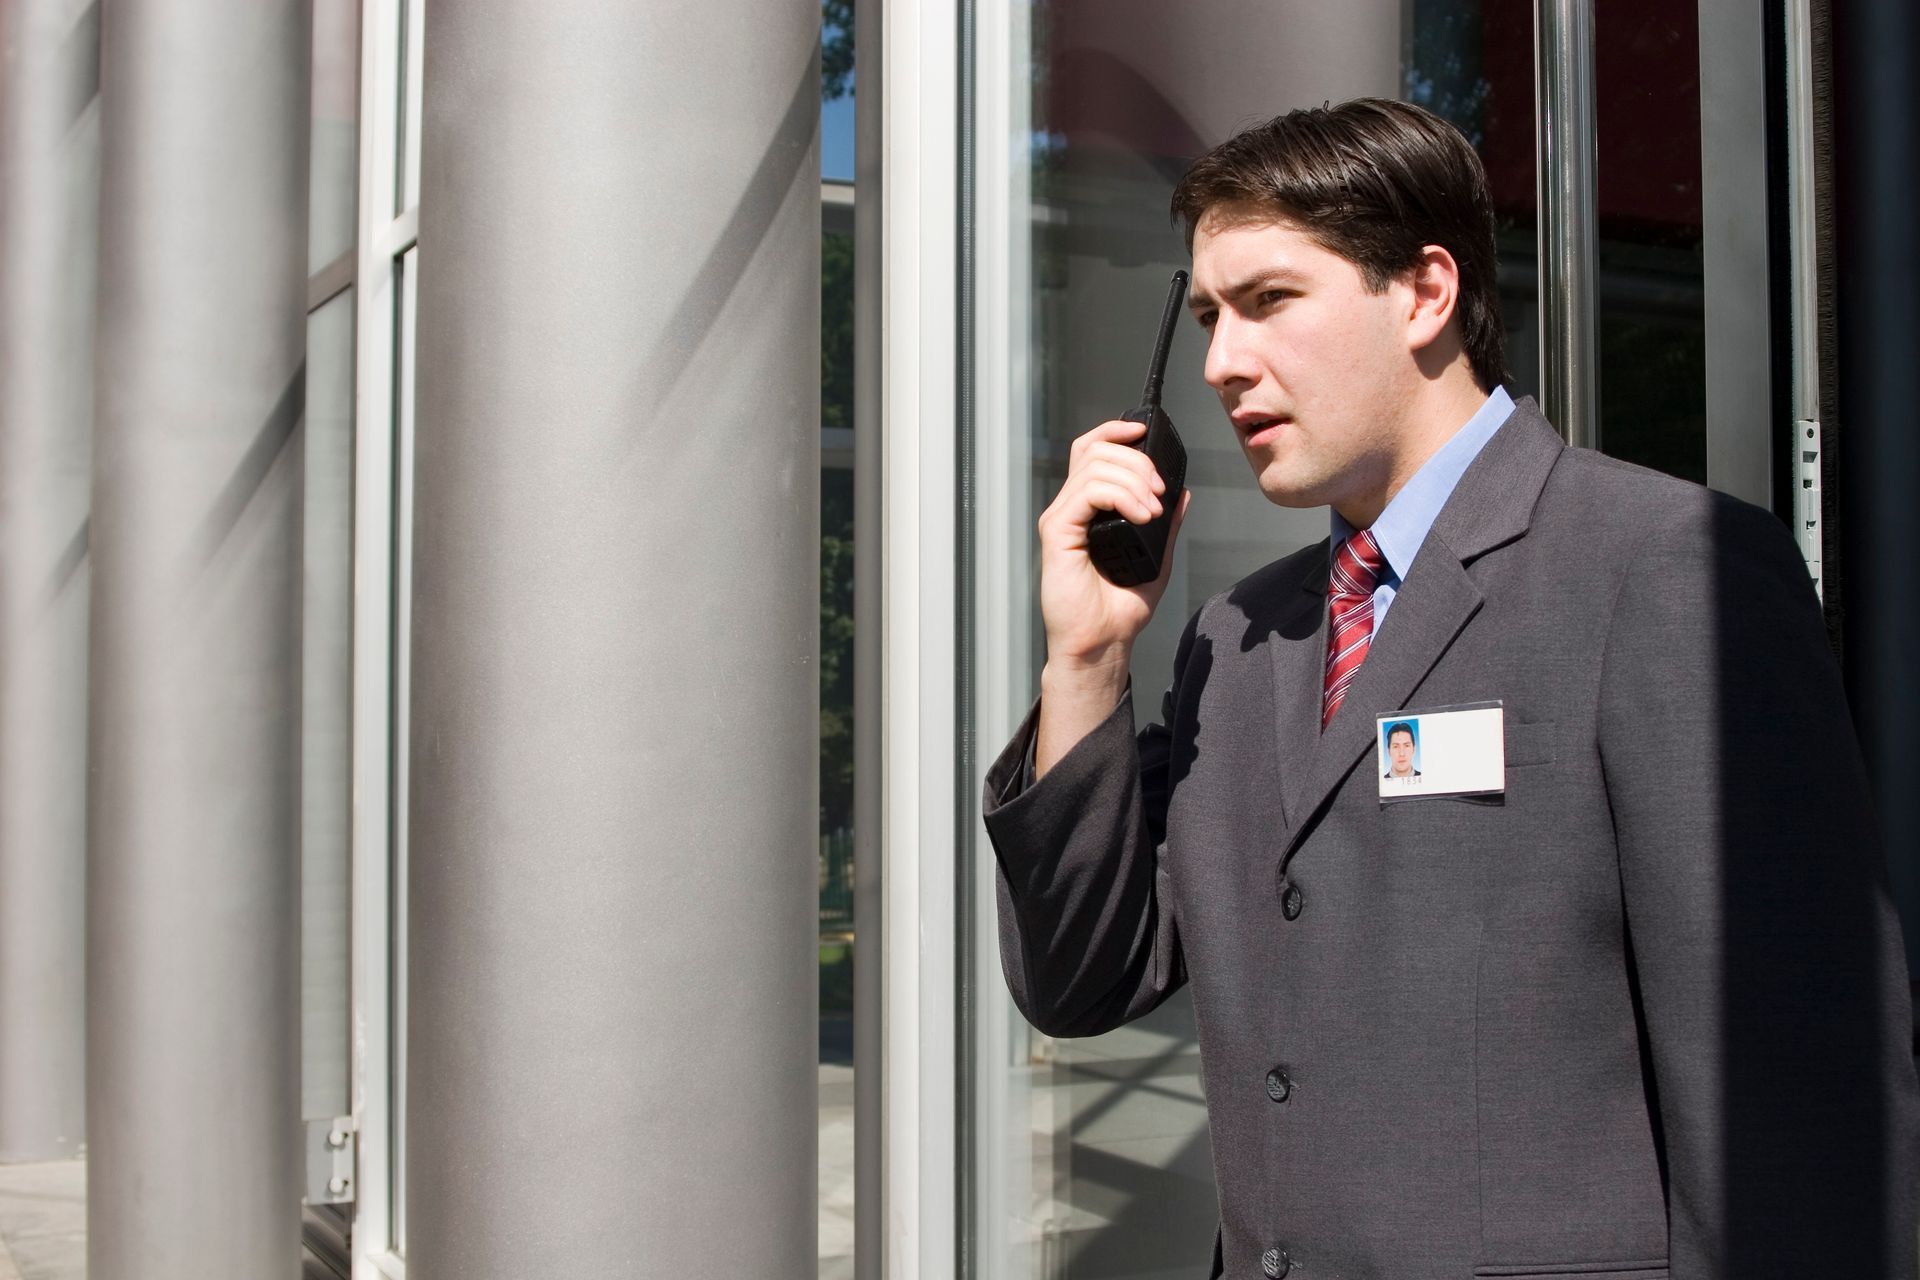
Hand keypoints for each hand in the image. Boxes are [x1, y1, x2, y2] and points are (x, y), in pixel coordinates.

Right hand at [1035, 418, 1191, 677]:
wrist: (1102, 643)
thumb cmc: (1119, 610)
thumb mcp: (1155, 558)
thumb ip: (1166, 525)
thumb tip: (1183, 493)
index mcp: (1090, 510)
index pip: (1094, 451)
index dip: (1116, 431)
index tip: (1146, 431)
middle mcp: (1072, 508)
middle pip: (1097, 451)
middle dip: (1138, 460)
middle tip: (1160, 492)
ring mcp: (1062, 518)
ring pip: (1094, 465)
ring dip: (1134, 479)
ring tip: (1153, 510)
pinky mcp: (1058, 532)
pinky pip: (1088, 492)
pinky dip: (1121, 495)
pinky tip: (1141, 516)